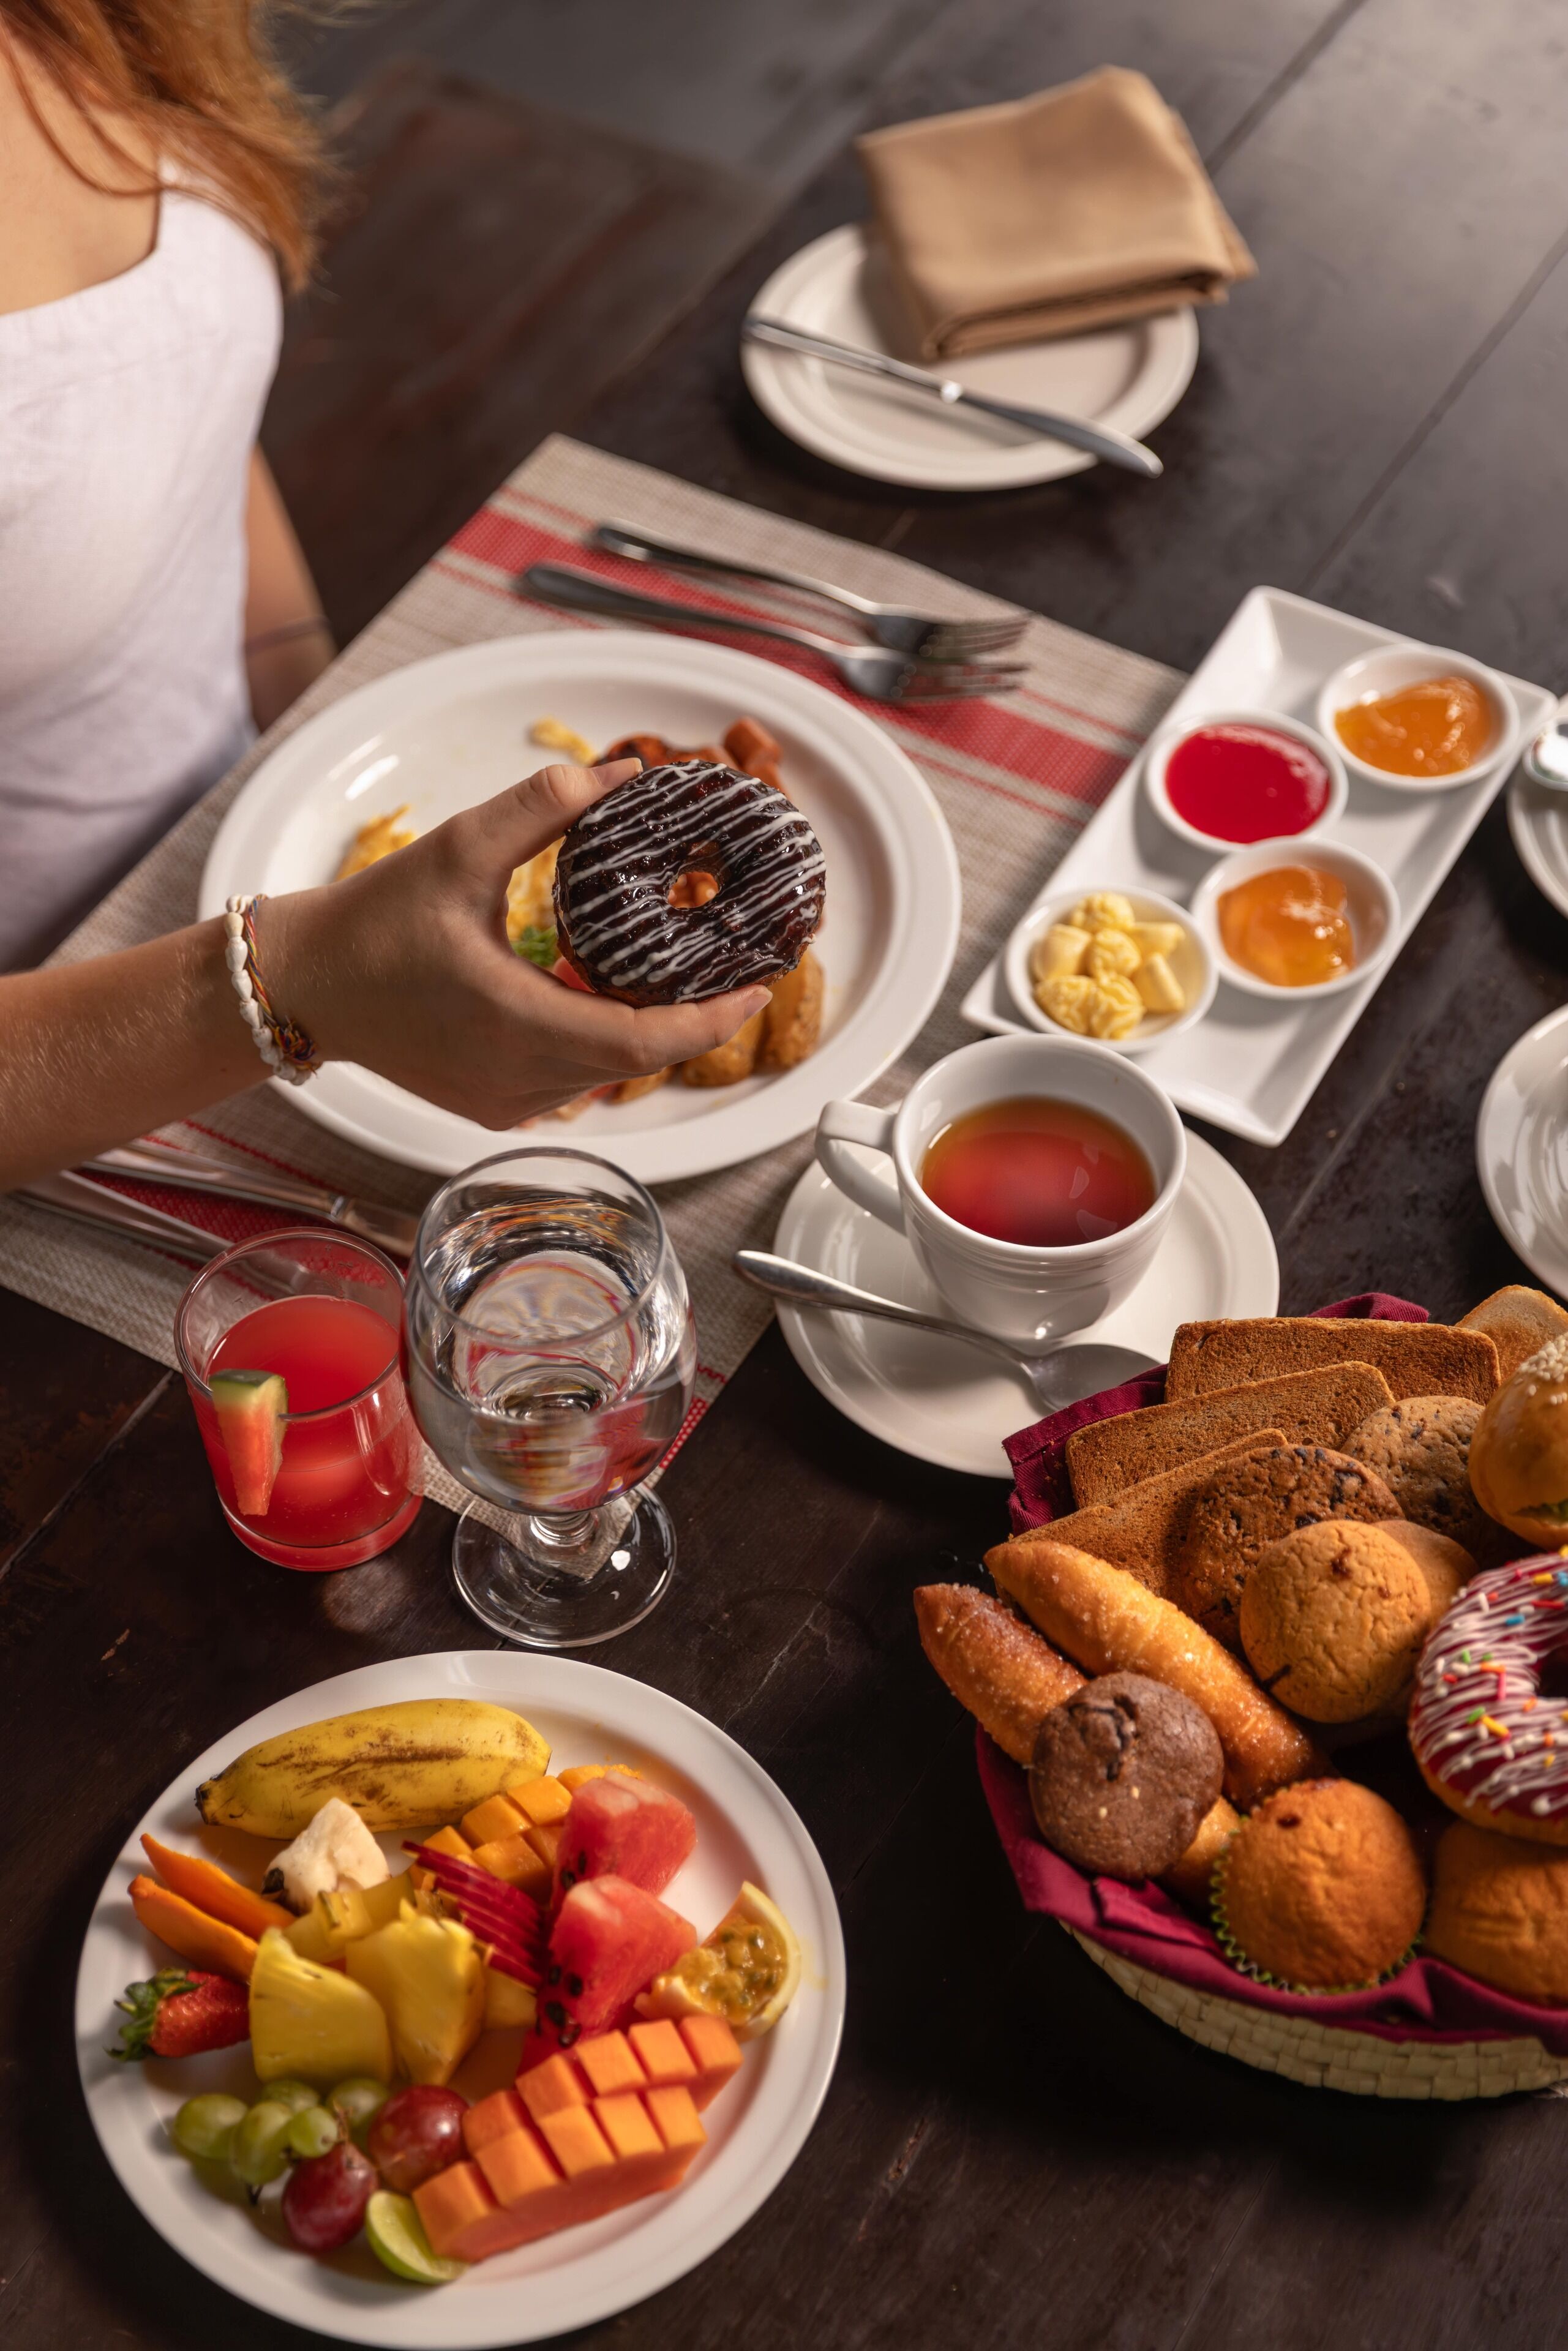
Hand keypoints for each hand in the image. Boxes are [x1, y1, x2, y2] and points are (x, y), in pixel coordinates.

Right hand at [259, 762, 769, 1125]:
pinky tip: (611, 997)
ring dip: (646, 1030)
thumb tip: (626, 773)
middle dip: (693, 1018)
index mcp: (516, 1025)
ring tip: (684, 976)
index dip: (711, 1019)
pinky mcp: (494, 1107)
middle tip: (736, 969)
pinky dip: (601, 1042)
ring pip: (606, 1073)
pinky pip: (571, 1079)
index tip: (757, 987)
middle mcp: (519, 1082)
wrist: (306, 986)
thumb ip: (546, 806)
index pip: (645, 1041)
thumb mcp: (461, 848)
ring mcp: (507, 1103)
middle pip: (637, 1060)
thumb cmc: (374, 919)